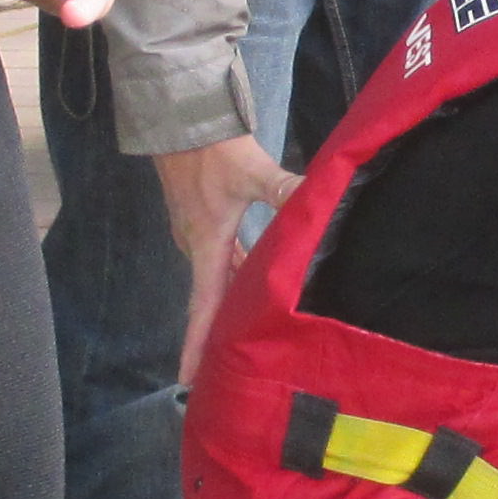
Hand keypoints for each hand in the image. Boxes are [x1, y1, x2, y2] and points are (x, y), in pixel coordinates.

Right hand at [153, 134, 297, 388]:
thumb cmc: (213, 148)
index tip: (190, 378)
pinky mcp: (200, 220)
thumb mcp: (252, 171)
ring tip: (250, 332)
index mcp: (207, 244)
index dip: (197, 343)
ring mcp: (196, 233)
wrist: (181, 120)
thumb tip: (316, 200)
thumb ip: (284, 189)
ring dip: (231, 303)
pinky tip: (256, 276)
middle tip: (234, 367)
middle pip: (209, 300)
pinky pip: (219, 259)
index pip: (203, 305)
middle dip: (218, 334)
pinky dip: (236, 274)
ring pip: (217, 278)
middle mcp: (197, 246)